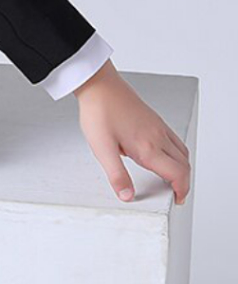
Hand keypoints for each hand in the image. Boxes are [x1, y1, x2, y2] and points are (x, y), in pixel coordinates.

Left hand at [74, 60, 190, 204]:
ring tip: (171, 178)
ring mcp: (158, 127)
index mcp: (148, 148)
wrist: (99, 84)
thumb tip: (127, 195)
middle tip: (175, 193)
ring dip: (182, 168)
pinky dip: (176, 153)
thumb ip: (117, 175)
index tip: (176, 199)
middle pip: (184, 165)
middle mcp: (158, 137)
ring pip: (182, 152)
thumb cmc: (99, 112)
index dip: (181, 191)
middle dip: (183, 182)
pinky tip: (162, 154)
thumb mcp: (102, 148)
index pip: (178, 175)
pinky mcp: (154, 119)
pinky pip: (174, 139)